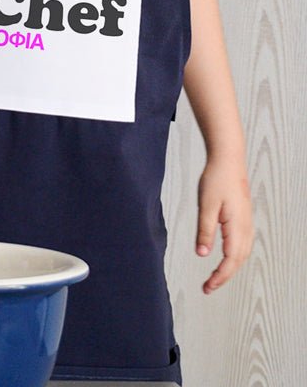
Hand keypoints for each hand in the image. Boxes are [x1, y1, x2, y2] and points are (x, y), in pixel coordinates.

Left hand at [195, 153, 253, 292]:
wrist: (229, 162)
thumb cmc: (216, 180)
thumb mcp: (206, 205)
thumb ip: (205, 231)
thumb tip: (202, 254)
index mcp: (237, 228)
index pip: (230, 261)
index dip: (220, 277)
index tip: (207, 286)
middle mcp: (246, 229)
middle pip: (237, 261)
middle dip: (224, 277)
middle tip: (207, 287)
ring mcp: (247, 225)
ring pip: (241, 255)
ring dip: (229, 268)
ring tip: (214, 277)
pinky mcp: (244, 220)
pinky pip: (242, 246)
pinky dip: (234, 257)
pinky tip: (226, 258)